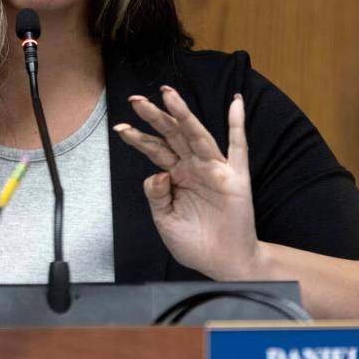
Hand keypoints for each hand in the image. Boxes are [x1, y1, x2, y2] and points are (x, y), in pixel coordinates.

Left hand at [113, 86, 260, 279]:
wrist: (224, 263)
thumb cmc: (195, 242)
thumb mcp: (164, 220)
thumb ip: (156, 196)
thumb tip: (156, 174)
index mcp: (176, 175)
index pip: (155, 149)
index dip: (138, 138)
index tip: (120, 127)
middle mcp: (194, 167)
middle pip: (171, 135)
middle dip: (154, 117)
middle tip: (136, 101)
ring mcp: (214, 169)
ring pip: (197, 135)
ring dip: (183, 114)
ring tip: (169, 95)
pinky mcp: (235, 177)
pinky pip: (238, 147)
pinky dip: (238, 124)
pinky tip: (235, 103)